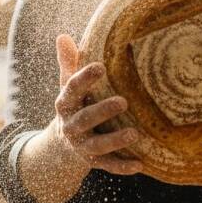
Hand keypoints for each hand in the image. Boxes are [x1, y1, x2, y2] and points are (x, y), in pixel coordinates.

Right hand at [50, 34, 142, 175]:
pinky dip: (122, 167)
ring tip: (135, 133)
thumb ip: (68, 63)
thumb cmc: (74, 105)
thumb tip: (62, 35)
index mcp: (65, 104)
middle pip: (85, 119)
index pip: (72, 89)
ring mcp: (82, 146)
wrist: (61, 145)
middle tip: (124, 101)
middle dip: (102, 111)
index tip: (101, 66)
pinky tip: (140, 164)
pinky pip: (108, 166)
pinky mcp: (93, 162)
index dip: (85, 78)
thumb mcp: (68, 86)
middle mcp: (71, 126)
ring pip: (98, 145)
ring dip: (115, 140)